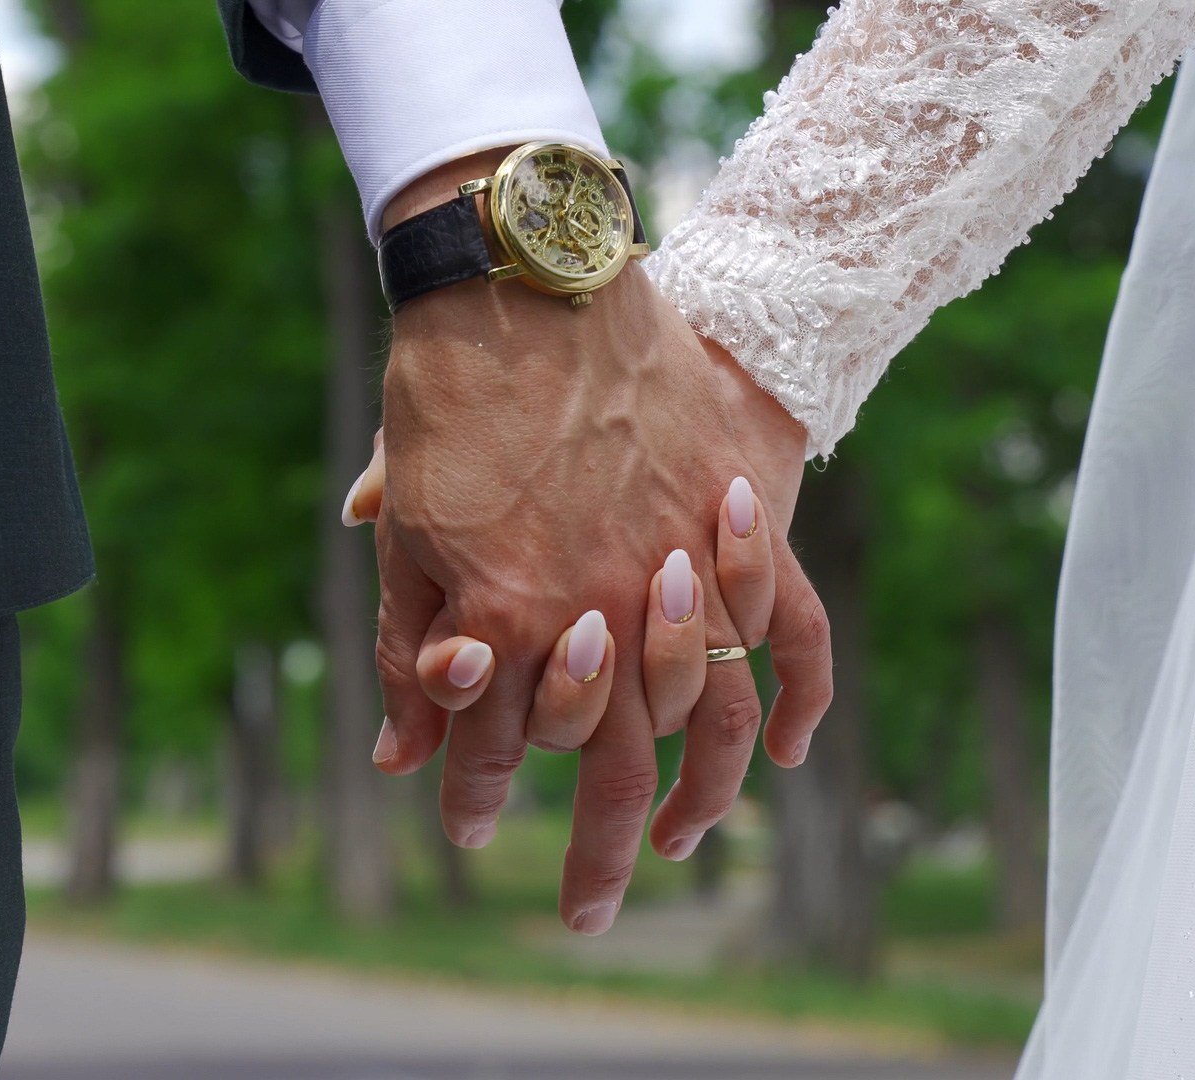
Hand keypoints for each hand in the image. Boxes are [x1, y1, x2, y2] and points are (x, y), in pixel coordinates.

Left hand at [347, 395, 830, 923]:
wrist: (531, 273)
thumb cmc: (447, 398)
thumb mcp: (408, 525)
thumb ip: (413, 645)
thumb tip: (397, 755)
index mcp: (508, 617)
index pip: (499, 751)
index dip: (479, 799)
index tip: (471, 832)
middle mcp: (606, 610)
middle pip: (613, 764)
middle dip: (596, 854)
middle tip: (588, 916)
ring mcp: (683, 568)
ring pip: (711, 719)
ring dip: (698, 798)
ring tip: (681, 847)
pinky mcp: (741, 523)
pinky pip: (792, 628)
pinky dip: (797, 693)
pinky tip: (788, 751)